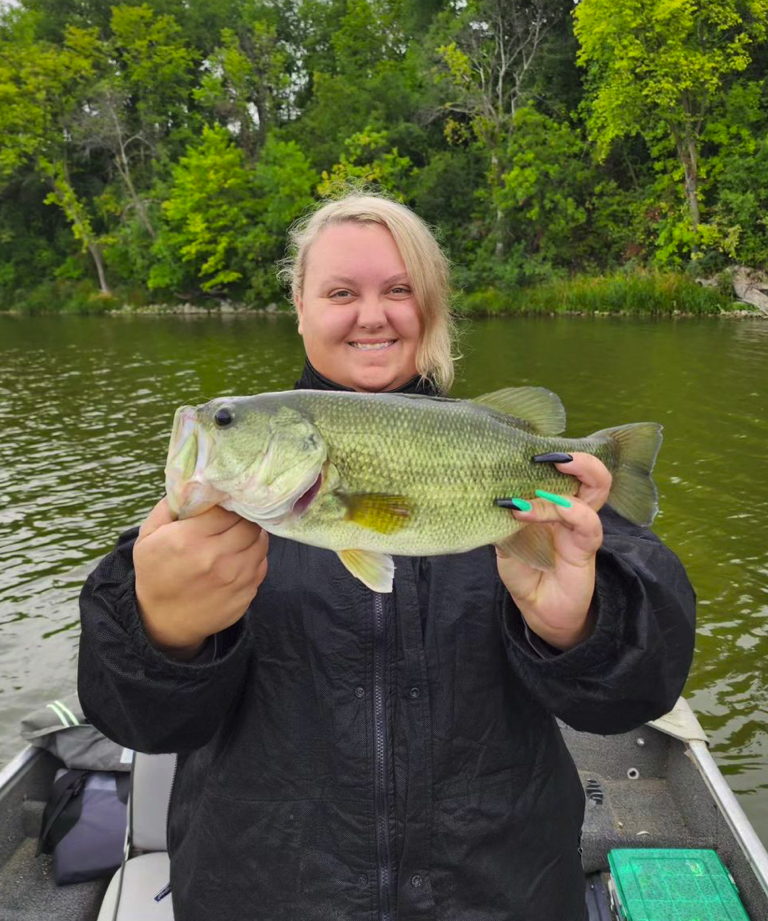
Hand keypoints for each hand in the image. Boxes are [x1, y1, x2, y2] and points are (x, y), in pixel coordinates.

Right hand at [134, 497, 267, 660]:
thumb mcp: (148, 537)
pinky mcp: (246, 594)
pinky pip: (262, 565)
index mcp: (190, 540)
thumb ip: (169, 506)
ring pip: (261, 542)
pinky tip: (239, 557)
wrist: (163, 622)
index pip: (227, 509)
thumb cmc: (155, 573)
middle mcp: (216, 559)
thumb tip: (194, 482)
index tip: (225, 503)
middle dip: (244, 517)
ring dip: (252, 535)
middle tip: (236, 517)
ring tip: (238, 535)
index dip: (228, 503)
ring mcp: (235, 579)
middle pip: (249, 524)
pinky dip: (254, 557)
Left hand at [496, 454, 610, 650]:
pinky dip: (564, 510)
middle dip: (578, 457)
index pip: (564, 470)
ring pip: (595, 490)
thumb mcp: (505, 540)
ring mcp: (582, 527)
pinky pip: (586, 523)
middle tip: (547, 454)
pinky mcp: (586, 548)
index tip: (524, 450)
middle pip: (592, 474)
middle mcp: (572, 510)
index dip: (552, 456)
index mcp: (555, 504)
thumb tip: (484, 495)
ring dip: (570, 478)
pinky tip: (536, 510)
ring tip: (542, 475)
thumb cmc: (524, 571)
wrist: (538, 610)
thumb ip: (502, 519)